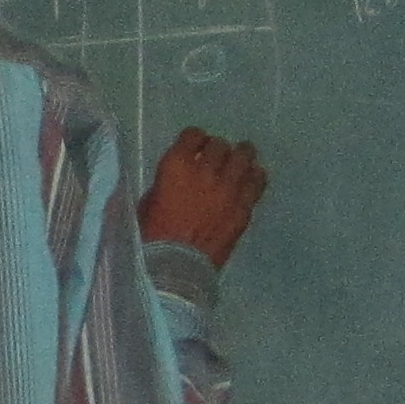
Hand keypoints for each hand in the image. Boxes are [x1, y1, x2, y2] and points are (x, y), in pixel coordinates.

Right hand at [139, 129, 267, 268]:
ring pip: (243, 158)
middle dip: (217, 149)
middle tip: (216, 158)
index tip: (195, 146)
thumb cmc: (150, 237)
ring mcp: (228, 189)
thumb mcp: (147, 202)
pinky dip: (255, 176)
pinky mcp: (244, 208)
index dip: (194, 139)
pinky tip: (252, 177)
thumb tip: (176, 179)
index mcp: (176, 165)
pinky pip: (257, 182)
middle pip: (220, 145)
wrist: (174, 268)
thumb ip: (166, 183)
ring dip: (240, 156)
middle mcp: (206, 170)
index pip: (193, 135)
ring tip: (240, 159)